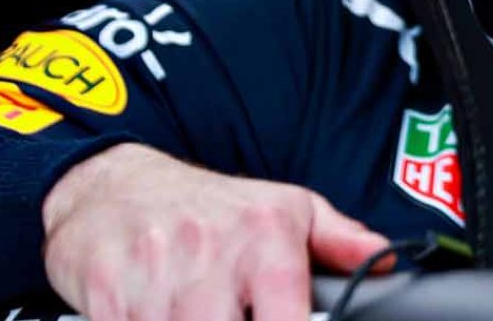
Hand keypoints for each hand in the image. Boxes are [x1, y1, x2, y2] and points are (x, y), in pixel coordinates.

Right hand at [41, 142, 391, 320]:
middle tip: (237, 318)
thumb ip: (337, 238)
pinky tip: (158, 316)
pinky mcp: (106, 296)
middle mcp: (210, 255)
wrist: (110, 185)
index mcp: (264, 237)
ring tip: (203, 314)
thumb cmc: (210, 206)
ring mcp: (154, 277)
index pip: (289, 319)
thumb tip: (386, 258)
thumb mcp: (284, 206)